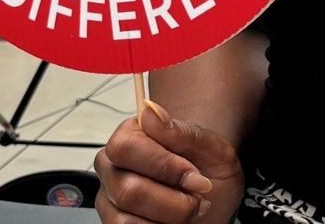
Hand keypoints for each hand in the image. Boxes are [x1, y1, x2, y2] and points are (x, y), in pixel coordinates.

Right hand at [95, 100, 245, 221]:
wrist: (215, 197)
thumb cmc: (209, 168)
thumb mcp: (212, 147)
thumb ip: (181, 131)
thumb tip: (150, 111)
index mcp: (132, 134)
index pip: (126, 147)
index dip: (163, 166)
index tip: (194, 176)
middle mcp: (113, 164)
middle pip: (128, 190)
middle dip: (172, 201)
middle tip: (197, 196)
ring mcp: (110, 197)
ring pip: (127, 219)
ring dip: (169, 218)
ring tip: (188, 209)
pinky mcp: (113, 222)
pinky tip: (172, 221)